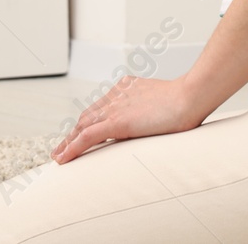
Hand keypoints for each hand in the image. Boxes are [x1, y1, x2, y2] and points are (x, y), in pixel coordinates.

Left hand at [50, 75, 208, 163]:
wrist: (190, 96)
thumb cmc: (187, 100)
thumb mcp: (163, 101)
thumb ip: (151, 109)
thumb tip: (151, 120)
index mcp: (126, 88)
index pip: (100, 107)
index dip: (87, 122)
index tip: (79, 132)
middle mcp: (116, 95)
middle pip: (87, 116)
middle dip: (72, 133)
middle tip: (61, 148)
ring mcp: (115, 108)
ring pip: (83, 126)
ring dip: (68, 143)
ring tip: (58, 156)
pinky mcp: (117, 122)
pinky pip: (88, 136)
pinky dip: (73, 148)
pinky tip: (63, 159)